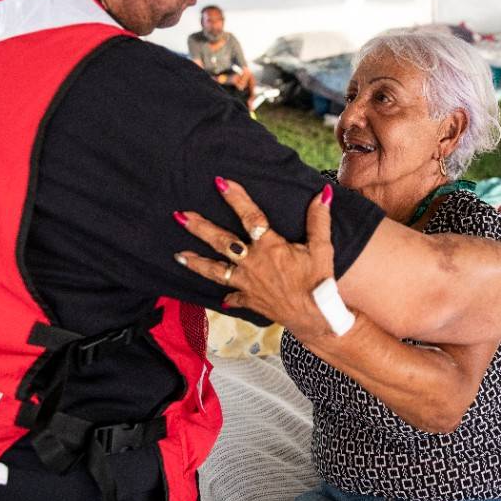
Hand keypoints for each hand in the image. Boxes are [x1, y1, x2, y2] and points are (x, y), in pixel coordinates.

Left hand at [174, 178, 336, 339]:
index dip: (236, 198)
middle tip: (181, 216)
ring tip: (178, 256)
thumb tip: (322, 193)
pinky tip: (220, 296)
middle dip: (199, 228)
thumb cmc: (319, 282)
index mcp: (269, 247)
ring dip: (196, 263)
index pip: (249, 216)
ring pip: (216, 271)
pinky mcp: (250, 300)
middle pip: (221, 242)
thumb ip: (318, 219)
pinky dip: (226, 297)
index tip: (220, 182)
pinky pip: (233, 298)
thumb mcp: (322, 248)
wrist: (316, 317)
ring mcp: (247, 284)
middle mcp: (252, 263)